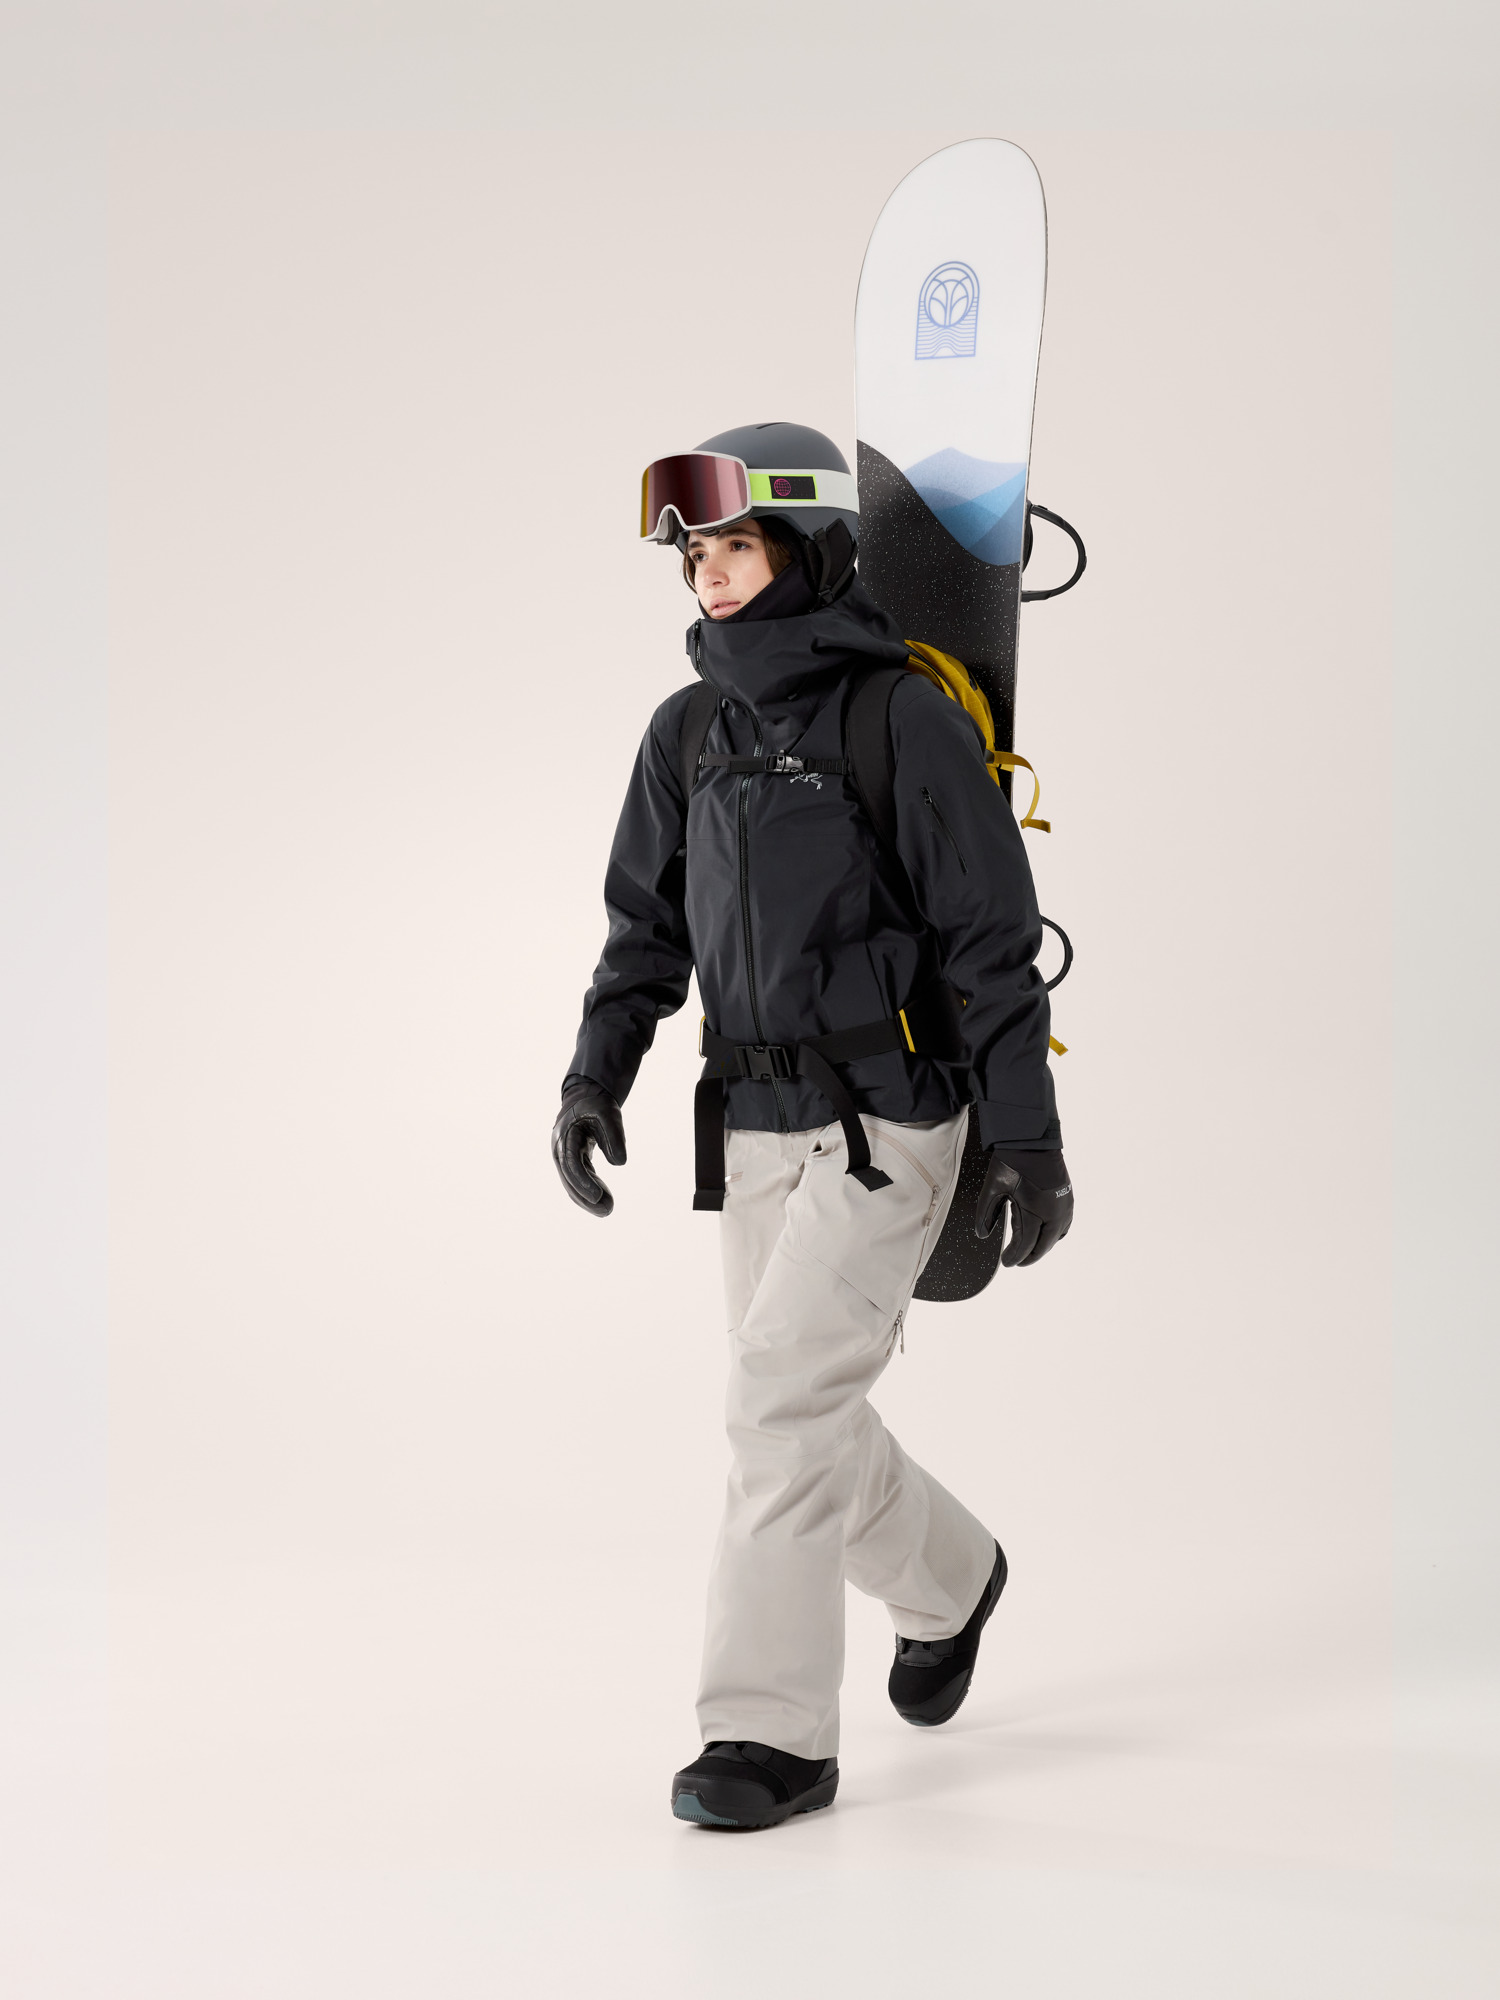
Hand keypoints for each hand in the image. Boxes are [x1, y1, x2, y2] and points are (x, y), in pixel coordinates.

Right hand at [551, 1078, 626, 1216]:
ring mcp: (564, 1156)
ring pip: (572, 1183)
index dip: (583, 1182)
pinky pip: (578, 1180)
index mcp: (565, 1135)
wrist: (586, 1099)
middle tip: (607, 1210)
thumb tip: (620, 1163)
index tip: (597, 1197)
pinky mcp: (573, 1162)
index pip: (571, 1164)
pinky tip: (602, 1202)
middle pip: (569, 1179)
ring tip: (608, 1210)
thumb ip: (615, 1136)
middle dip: (586, 1197)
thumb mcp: (609, 1114)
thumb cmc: (597, 1105)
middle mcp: (560, 1149)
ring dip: (588, 1199)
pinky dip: (589, 1192)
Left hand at [976, 1148, 1072, 1266]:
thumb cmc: (1012, 1161)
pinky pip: (1064, 1225)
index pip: (1026, 1244)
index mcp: (1036, 1211)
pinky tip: (1045, 1234)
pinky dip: (1054, 1235)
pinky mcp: (1068, 1198)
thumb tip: (982, 1235)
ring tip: (1028, 1251)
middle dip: (1029, 1256)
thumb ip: (986, 1213)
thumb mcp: (993, 1187)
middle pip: (1043, 1245)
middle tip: (1016, 1261)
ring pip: (1056, 1237)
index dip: (1015, 1256)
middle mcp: (1055, 1212)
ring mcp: (1064, 1205)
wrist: (1032, 1139)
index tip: (1006, 1262)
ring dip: (1042, 1246)